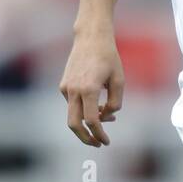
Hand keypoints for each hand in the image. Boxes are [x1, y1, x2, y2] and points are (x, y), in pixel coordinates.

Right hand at [59, 32, 124, 146]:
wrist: (91, 37)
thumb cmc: (109, 58)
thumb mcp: (119, 80)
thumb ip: (115, 102)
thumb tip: (106, 117)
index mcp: (89, 89)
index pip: (91, 121)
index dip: (99, 134)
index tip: (106, 142)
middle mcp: (74, 90)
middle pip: (74, 125)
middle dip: (85, 138)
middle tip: (98, 144)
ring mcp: (66, 87)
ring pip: (72, 116)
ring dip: (87, 122)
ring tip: (105, 117)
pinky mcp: (63, 85)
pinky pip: (73, 104)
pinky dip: (83, 110)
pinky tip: (97, 103)